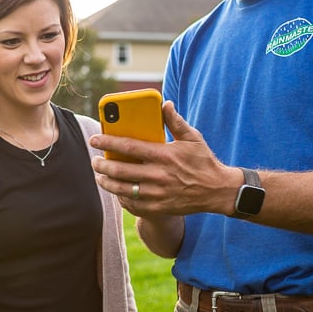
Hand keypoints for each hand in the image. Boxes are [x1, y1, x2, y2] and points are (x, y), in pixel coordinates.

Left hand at [90, 100, 240, 216]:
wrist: (218, 191)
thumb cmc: (203, 162)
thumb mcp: (193, 138)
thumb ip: (175, 121)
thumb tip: (165, 103)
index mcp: (164, 155)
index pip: (129, 147)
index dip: (108, 142)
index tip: (94, 139)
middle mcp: (159, 175)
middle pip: (120, 171)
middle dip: (102, 165)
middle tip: (94, 161)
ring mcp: (158, 194)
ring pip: (123, 189)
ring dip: (107, 183)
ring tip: (100, 176)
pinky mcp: (159, 208)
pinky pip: (133, 204)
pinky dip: (121, 197)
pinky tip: (116, 190)